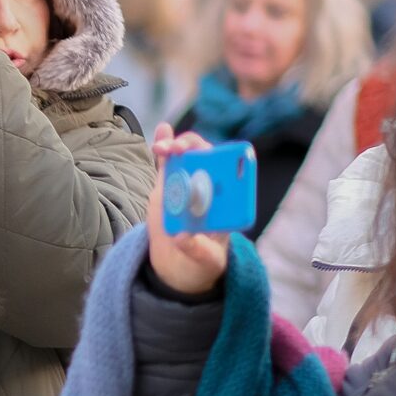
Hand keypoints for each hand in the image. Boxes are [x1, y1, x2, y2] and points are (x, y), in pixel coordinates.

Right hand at [146, 125, 232, 297]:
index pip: (232, 178)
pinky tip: (163, 129)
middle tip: (182, 151)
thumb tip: (182, 236)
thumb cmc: (201, 264)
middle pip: (208, 161)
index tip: (217, 159)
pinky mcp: (168, 187)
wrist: (177, 267)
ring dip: (177, 146)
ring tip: (164, 148)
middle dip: (197, 149)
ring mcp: (187, 186)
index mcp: (226, 205)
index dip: (228, 163)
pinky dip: (165, 146)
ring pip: (186, 158)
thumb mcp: (205, 262)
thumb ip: (197, 250)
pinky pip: (168, 164)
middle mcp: (209, 191)